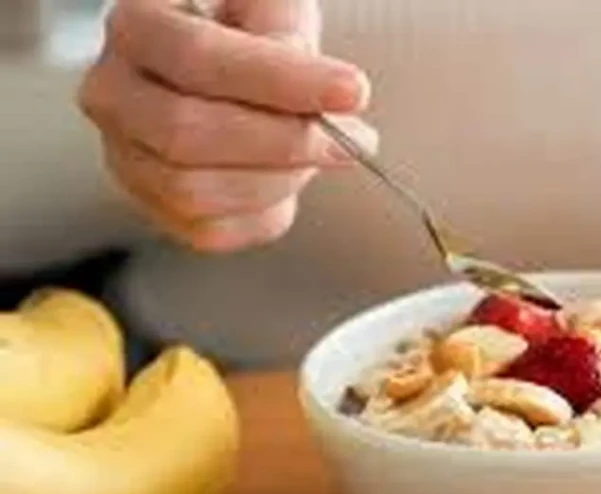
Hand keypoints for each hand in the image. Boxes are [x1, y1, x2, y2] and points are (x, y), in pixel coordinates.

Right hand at [78, 0, 377, 251]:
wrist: (225, 72)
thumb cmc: (247, 32)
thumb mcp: (271, 7)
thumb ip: (286, 34)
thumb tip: (316, 94)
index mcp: (136, 28)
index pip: (198, 58)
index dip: (280, 80)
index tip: (351, 91)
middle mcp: (114, 94)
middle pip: (187, 133)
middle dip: (286, 142)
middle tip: (353, 138)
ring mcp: (126, 157)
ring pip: (196, 191)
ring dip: (280, 179)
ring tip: (323, 153)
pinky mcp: (154, 207)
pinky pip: (213, 231)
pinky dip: (267, 212)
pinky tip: (289, 179)